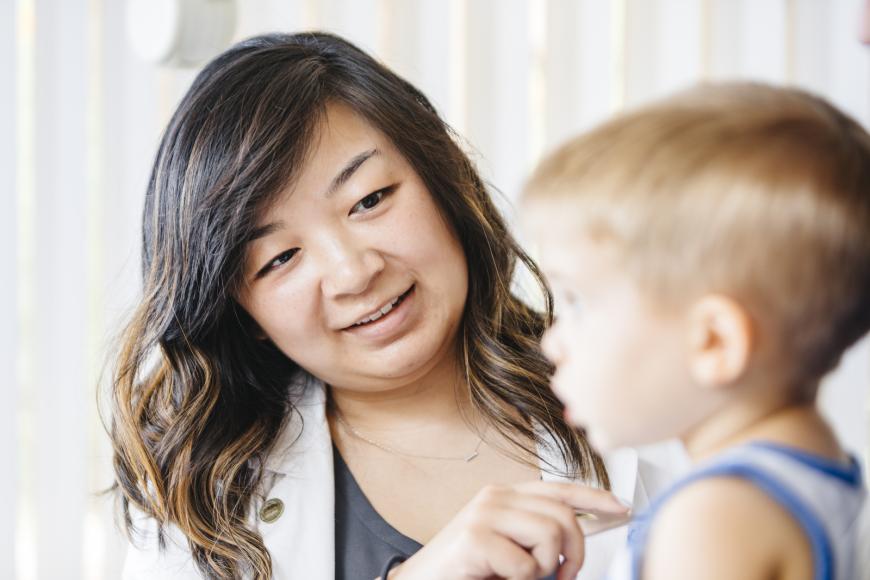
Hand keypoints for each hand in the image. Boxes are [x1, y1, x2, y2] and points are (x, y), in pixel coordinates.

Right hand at [388, 481, 629, 579]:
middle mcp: (496, 496)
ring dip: (545, 568)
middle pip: (563, 514)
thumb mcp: (509, 545)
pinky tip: (499, 578)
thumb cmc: (468, 568)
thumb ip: (537, 533)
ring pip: (550, 535)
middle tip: (563, 576)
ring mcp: (484, 514)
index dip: (596, 497)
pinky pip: (525, 565)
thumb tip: (582, 533)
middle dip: (576, 552)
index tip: (622, 508)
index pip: (560, 488)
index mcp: (505, 495)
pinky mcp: (475, 538)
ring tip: (522, 577)